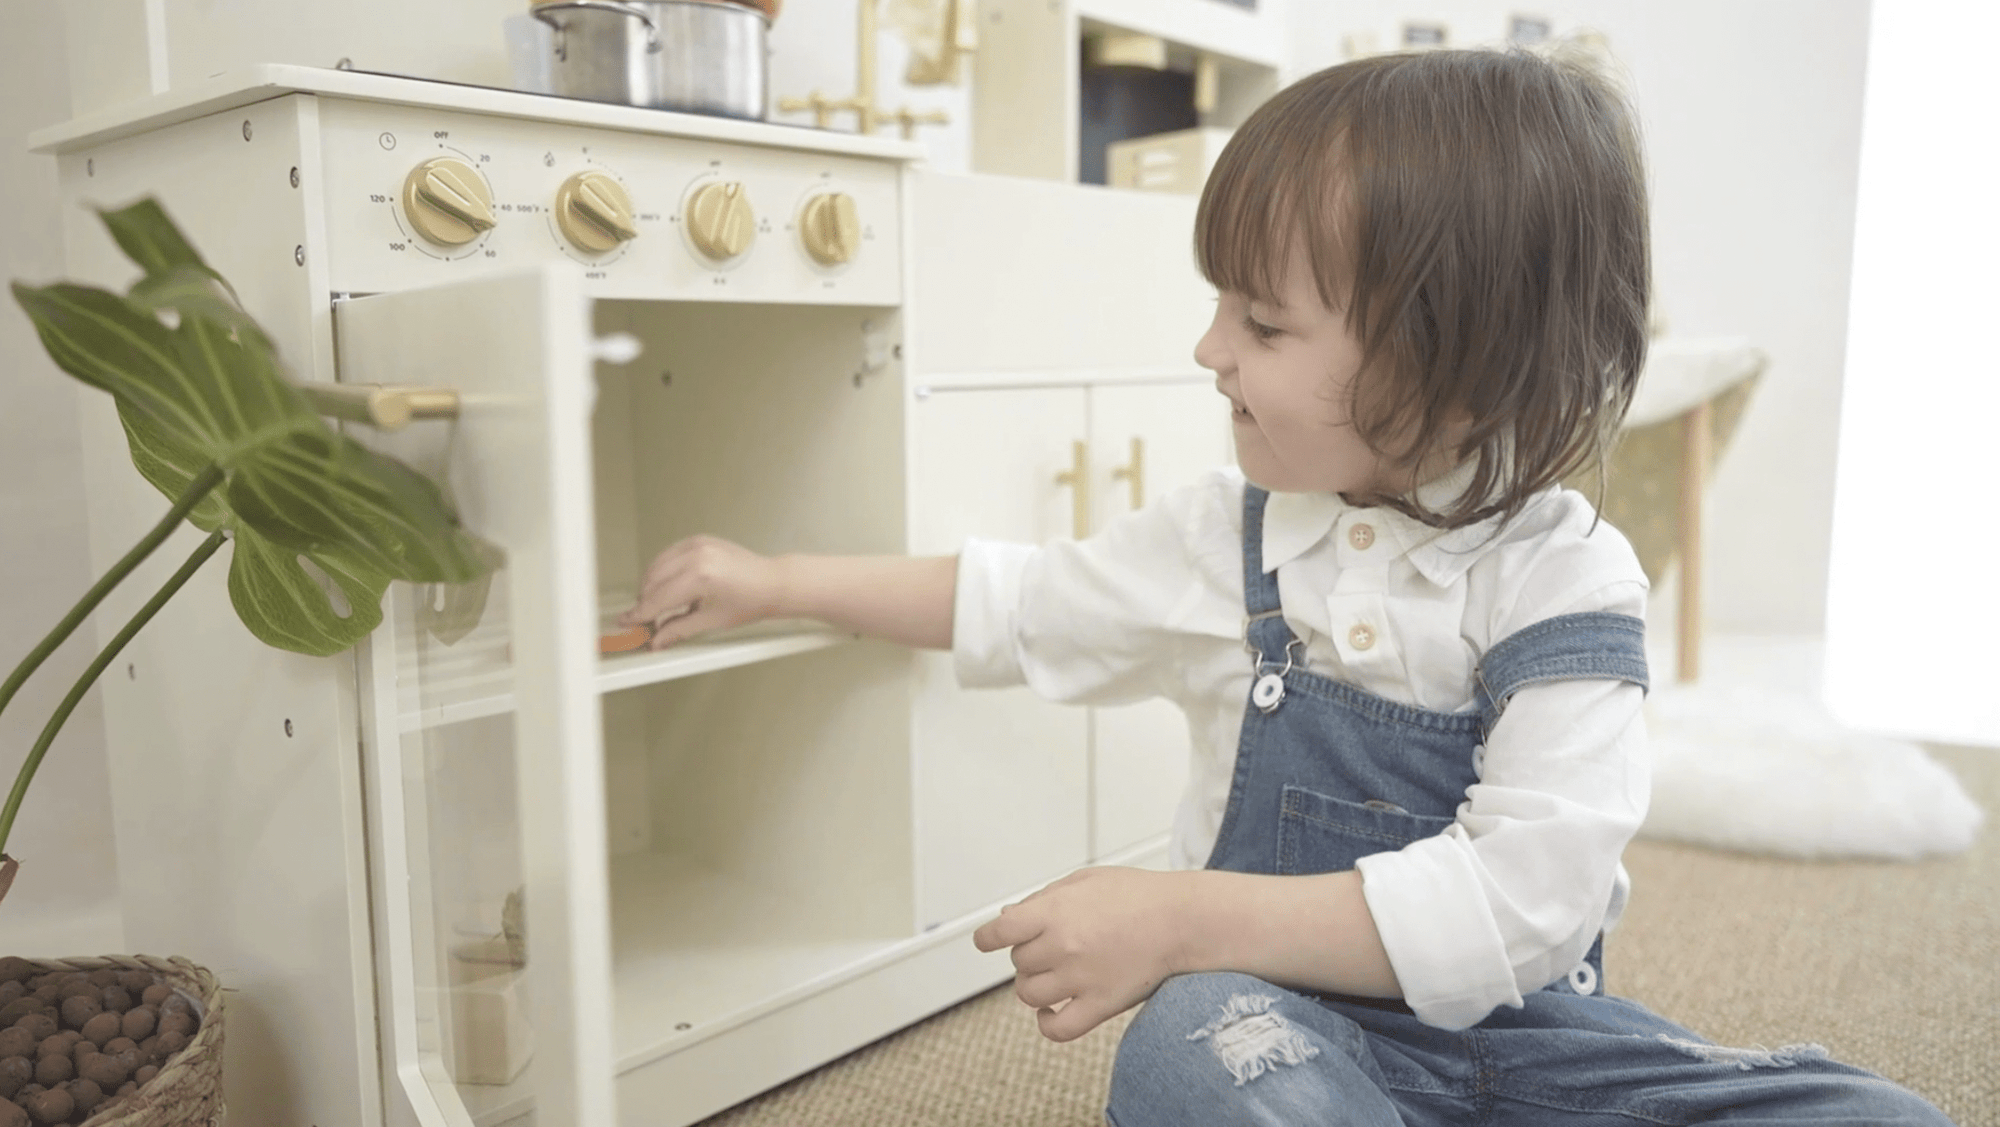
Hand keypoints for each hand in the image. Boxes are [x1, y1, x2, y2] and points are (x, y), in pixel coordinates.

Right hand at [619, 535, 784, 648]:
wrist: (772, 582)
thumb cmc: (750, 601)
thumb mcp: (711, 621)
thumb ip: (678, 629)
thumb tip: (656, 640)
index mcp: (700, 577)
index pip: (658, 599)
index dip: (640, 614)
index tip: (626, 622)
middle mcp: (696, 555)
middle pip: (652, 581)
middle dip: (645, 602)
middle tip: (645, 620)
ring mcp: (696, 544)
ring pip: (656, 566)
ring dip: (651, 586)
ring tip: (658, 606)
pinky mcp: (698, 539)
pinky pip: (668, 555)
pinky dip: (662, 571)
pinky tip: (669, 587)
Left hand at [971, 867, 1191, 1041]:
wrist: (1183, 920)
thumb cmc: (1137, 895)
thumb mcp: (1084, 881)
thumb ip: (1043, 899)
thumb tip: (1007, 918)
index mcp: (1055, 912)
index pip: (998, 932)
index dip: (988, 938)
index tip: (989, 940)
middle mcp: (1063, 946)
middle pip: (1018, 962)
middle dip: (1029, 953)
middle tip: (1053, 945)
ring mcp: (1080, 978)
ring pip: (1029, 993)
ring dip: (1033, 985)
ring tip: (1052, 974)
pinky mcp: (1100, 1005)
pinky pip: (1057, 1029)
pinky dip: (1046, 1023)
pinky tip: (1049, 1010)